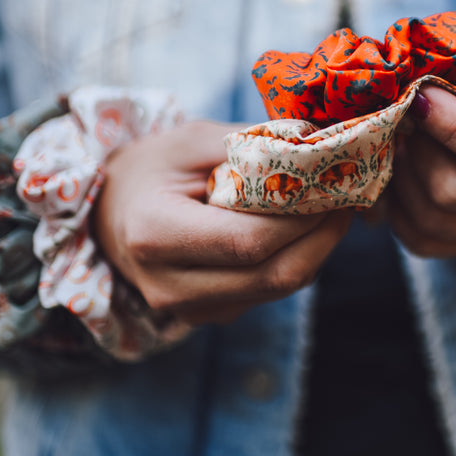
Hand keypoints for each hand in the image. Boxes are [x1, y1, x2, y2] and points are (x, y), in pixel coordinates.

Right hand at [93, 120, 353, 324]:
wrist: (107, 211)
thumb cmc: (150, 168)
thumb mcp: (192, 140)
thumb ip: (253, 142)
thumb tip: (320, 140)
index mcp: (155, 235)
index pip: (249, 242)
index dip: (302, 219)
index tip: (335, 186)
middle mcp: (169, 286)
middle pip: (273, 276)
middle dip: (322, 237)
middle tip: (348, 197)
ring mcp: (188, 310)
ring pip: (277, 289)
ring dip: (316, 251)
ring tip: (332, 208)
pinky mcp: (208, 316)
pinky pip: (266, 293)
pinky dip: (295, 261)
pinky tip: (304, 229)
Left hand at [386, 43, 455, 258]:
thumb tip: (412, 62)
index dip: (453, 128)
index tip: (422, 94)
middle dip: (419, 149)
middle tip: (407, 114)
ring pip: (432, 220)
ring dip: (403, 176)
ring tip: (402, 139)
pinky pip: (424, 241)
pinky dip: (398, 208)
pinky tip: (400, 170)